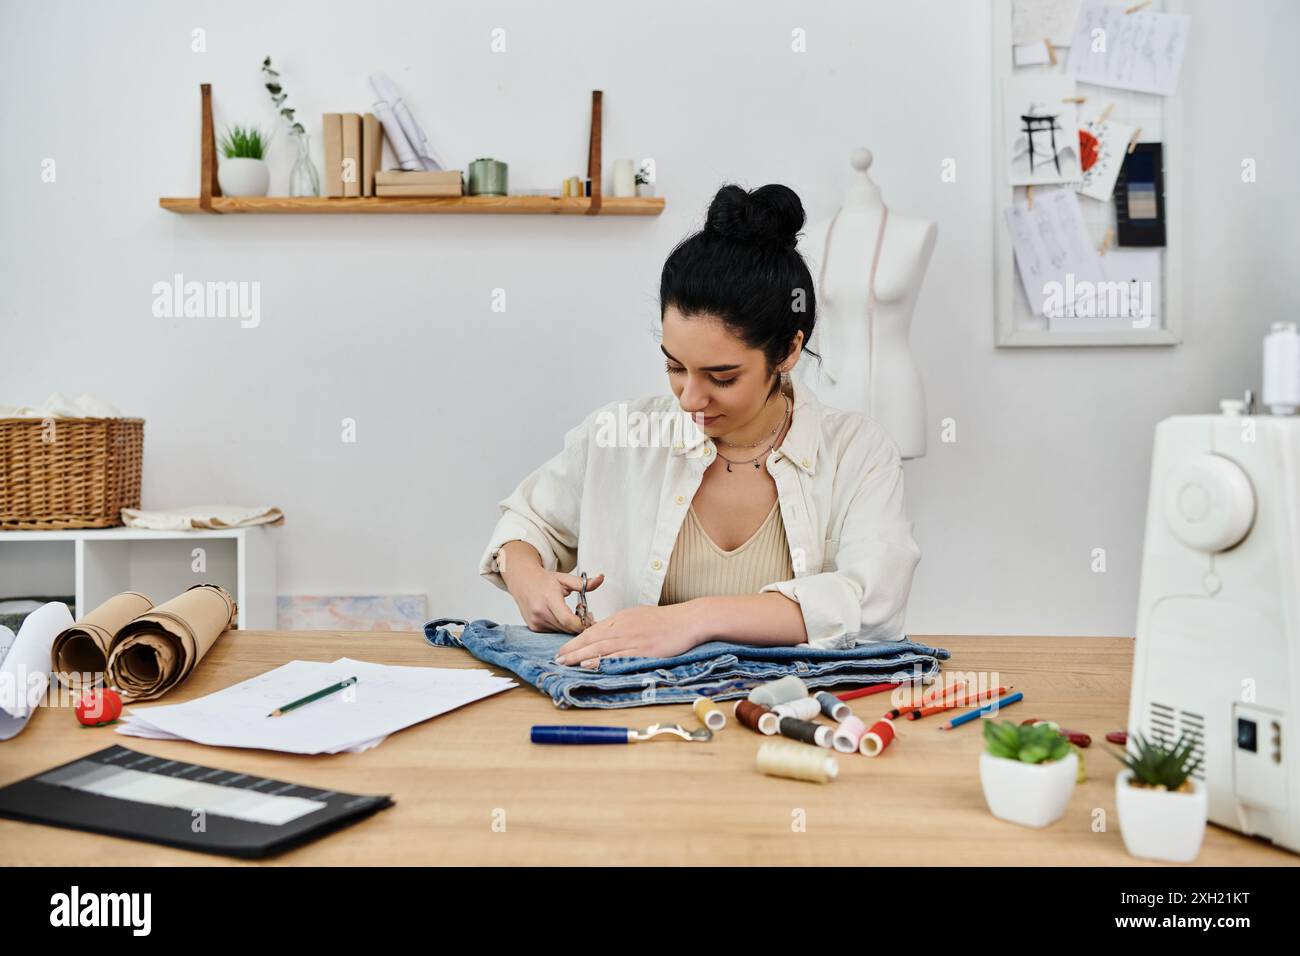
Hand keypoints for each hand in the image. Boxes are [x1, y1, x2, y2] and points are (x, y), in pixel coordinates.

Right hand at [506, 568, 604, 634]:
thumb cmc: (544, 580)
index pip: (568, 620)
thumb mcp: (565, 579)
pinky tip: (563, 618)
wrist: (523, 581)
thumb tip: (600, 579)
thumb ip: (584, 583)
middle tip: (588, 616)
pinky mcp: (534, 627)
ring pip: (561, 631)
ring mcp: (536, 621)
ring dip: (571, 627)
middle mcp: (540, 612)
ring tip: (575, 614)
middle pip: (567, 628)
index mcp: (549, 598)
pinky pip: (553, 632)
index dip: (581, 624)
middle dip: (580, 625)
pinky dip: (562, 627)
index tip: (591, 620)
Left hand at [554, 603, 704, 666]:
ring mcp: (632, 640)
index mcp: (621, 618)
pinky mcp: (643, 652)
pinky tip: (590, 665)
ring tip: (566, 664)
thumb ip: (619, 624)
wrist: (687, 620)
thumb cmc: (664, 620)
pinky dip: (602, 662)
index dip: (575, 641)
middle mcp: (623, 628)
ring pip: (601, 649)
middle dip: (572, 650)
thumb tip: (603, 633)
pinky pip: (618, 658)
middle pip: (592, 640)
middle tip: (557, 659)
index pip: (591, 630)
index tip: (563, 649)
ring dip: (580, 657)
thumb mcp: (637, 615)